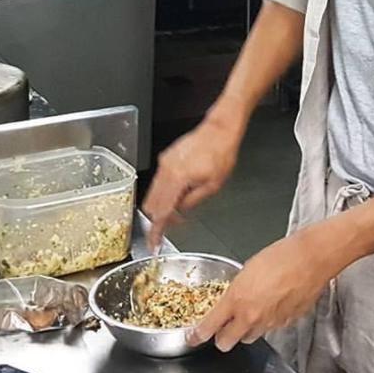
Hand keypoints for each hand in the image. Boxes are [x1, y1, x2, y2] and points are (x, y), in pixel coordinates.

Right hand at [142, 115, 242, 249]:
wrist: (219, 129)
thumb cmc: (221, 153)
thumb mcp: (213, 185)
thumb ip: (192, 201)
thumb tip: (179, 212)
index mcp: (177, 178)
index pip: (161, 211)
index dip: (156, 230)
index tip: (154, 242)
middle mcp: (166, 169)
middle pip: (152, 204)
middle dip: (159, 218)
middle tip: (174, 224)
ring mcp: (165, 162)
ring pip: (153, 192)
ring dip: (162, 205)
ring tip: (180, 209)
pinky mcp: (167, 156)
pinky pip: (159, 180)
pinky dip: (164, 191)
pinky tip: (180, 193)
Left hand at [192, 225, 343, 351]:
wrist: (311, 258)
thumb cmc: (282, 255)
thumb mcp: (248, 267)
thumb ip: (236, 289)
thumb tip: (231, 300)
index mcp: (237, 299)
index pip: (209, 327)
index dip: (198, 334)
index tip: (194, 336)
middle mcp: (250, 316)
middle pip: (226, 343)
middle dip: (222, 337)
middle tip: (223, 326)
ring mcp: (269, 323)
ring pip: (249, 337)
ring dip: (246, 329)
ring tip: (253, 310)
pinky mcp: (285, 324)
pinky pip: (271, 329)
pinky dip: (268, 322)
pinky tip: (273, 304)